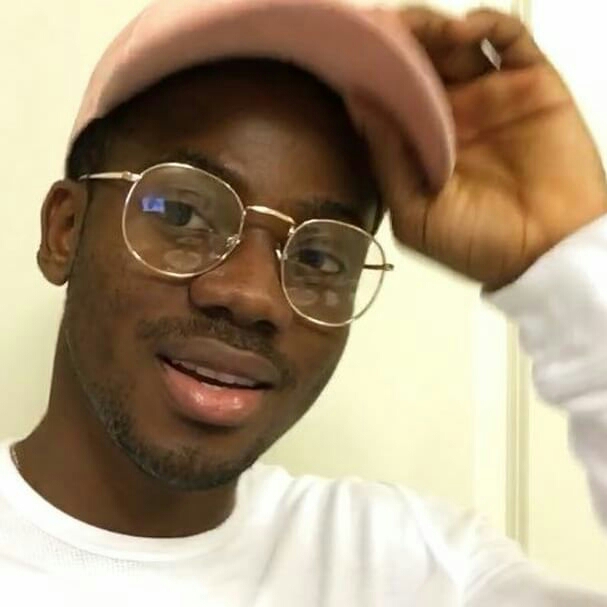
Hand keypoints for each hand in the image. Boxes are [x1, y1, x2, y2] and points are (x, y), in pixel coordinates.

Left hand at [350, 8, 606, 289]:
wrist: (544, 255)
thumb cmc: (476, 244)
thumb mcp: (414, 213)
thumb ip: (387, 161)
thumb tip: (357, 105)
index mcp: (420, 145)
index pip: (390, 98)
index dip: (370, 75)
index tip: (346, 56)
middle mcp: (452, 116)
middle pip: (419, 64)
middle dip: (396, 42)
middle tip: (374, 28)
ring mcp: (490, 97)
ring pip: (456, 45)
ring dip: (431, 28)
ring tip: (411, 27)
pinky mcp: (532, 84)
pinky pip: (510, 40)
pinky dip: (487, 23)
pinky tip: (463, 31)